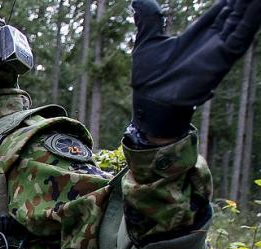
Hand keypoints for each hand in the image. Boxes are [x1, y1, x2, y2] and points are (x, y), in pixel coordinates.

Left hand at [131, 0, 260, 137]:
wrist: (150, 100)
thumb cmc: (148, 76)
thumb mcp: (148, 40)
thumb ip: (149, 19)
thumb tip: (137, 0)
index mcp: (198, 33)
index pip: (221, 9)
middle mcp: (213, 40)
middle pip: (235, 12)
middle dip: (243, 1)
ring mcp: (220, 48)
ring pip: (242, 21)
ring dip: (250, 6)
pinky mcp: (223, 58)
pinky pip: (241, 37)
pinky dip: (250, 21)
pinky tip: (257, 5)